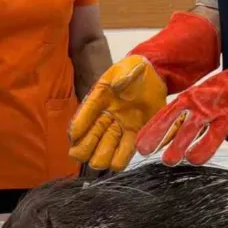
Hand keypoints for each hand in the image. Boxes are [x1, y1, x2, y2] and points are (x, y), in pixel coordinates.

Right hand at [67, 55, 168, 170]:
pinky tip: (122, 157)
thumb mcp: (128, 68)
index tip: (74, 135)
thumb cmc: (135, 71)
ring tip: (108, 155)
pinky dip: (120, 159)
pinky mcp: (135, 136)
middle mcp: (105, 118)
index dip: (78, 126)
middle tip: (91, 148)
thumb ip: (123, 76)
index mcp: (99, 100)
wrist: (153, 76)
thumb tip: (116, 85)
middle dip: (86, 148)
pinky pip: (123, 155)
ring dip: (102, 158)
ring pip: (102, 155)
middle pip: (86, 143)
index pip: (85, 114)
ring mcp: (119, 129)